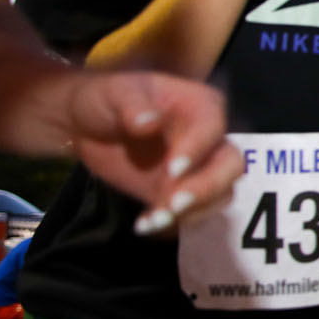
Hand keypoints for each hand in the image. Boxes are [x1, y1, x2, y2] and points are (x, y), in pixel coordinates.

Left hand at [59, 71, 244, 234]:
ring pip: (221, 193)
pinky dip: (171, 222)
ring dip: (193, 211)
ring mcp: (200, 168)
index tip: (173, 170)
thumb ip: (132, 106)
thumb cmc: (107, 100)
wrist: (87, 126)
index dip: (198, 150)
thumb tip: (148, 122)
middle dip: (208, 188)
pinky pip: (193, 213)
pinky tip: (144, 224)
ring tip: (155, 219)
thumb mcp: (114, 94)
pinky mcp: (182, 192)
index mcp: (200, 106)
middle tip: (175, 204)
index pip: (212, 128)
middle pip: (231, 165)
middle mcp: (209, 138)